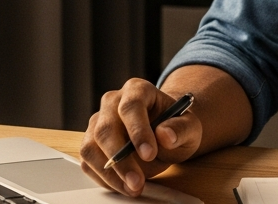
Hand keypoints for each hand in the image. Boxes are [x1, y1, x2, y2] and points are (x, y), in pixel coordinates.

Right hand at [80, 79, 200, 196]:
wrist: (165, 133)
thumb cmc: (175, 126)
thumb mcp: (189, 127)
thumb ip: (180, 129)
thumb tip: (165, 135)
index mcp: (137, 90)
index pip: (131, 106)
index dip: (138, 131)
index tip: (149, 154)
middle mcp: (112, 102)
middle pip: (105, 129)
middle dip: (121, 160)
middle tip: (137, 181)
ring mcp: (98, 122)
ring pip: (90, 147)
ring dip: (109, 173)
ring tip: (132, 188)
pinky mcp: (91, 143)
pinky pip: (88, 162)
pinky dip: (103, 178)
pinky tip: (122, 185)